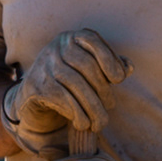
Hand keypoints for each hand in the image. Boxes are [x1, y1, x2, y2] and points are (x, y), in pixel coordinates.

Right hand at [6, 29, 128, 158]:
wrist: (33, 95)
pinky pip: (62, 98)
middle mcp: (56, 47)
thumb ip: (110, 65)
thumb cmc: (70, 81)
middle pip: (87, 66)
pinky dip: (77, 112)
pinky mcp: (36, 85)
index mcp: (72, 38)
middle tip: (110, 107)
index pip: (94, 41)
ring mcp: (44, 65)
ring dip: (93, 107)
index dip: (110, 59)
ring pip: (75, 84)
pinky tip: (83, 122)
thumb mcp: (89, 70)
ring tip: (100, 122)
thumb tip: (129, 68)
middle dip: (103, 90)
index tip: (119, 80)